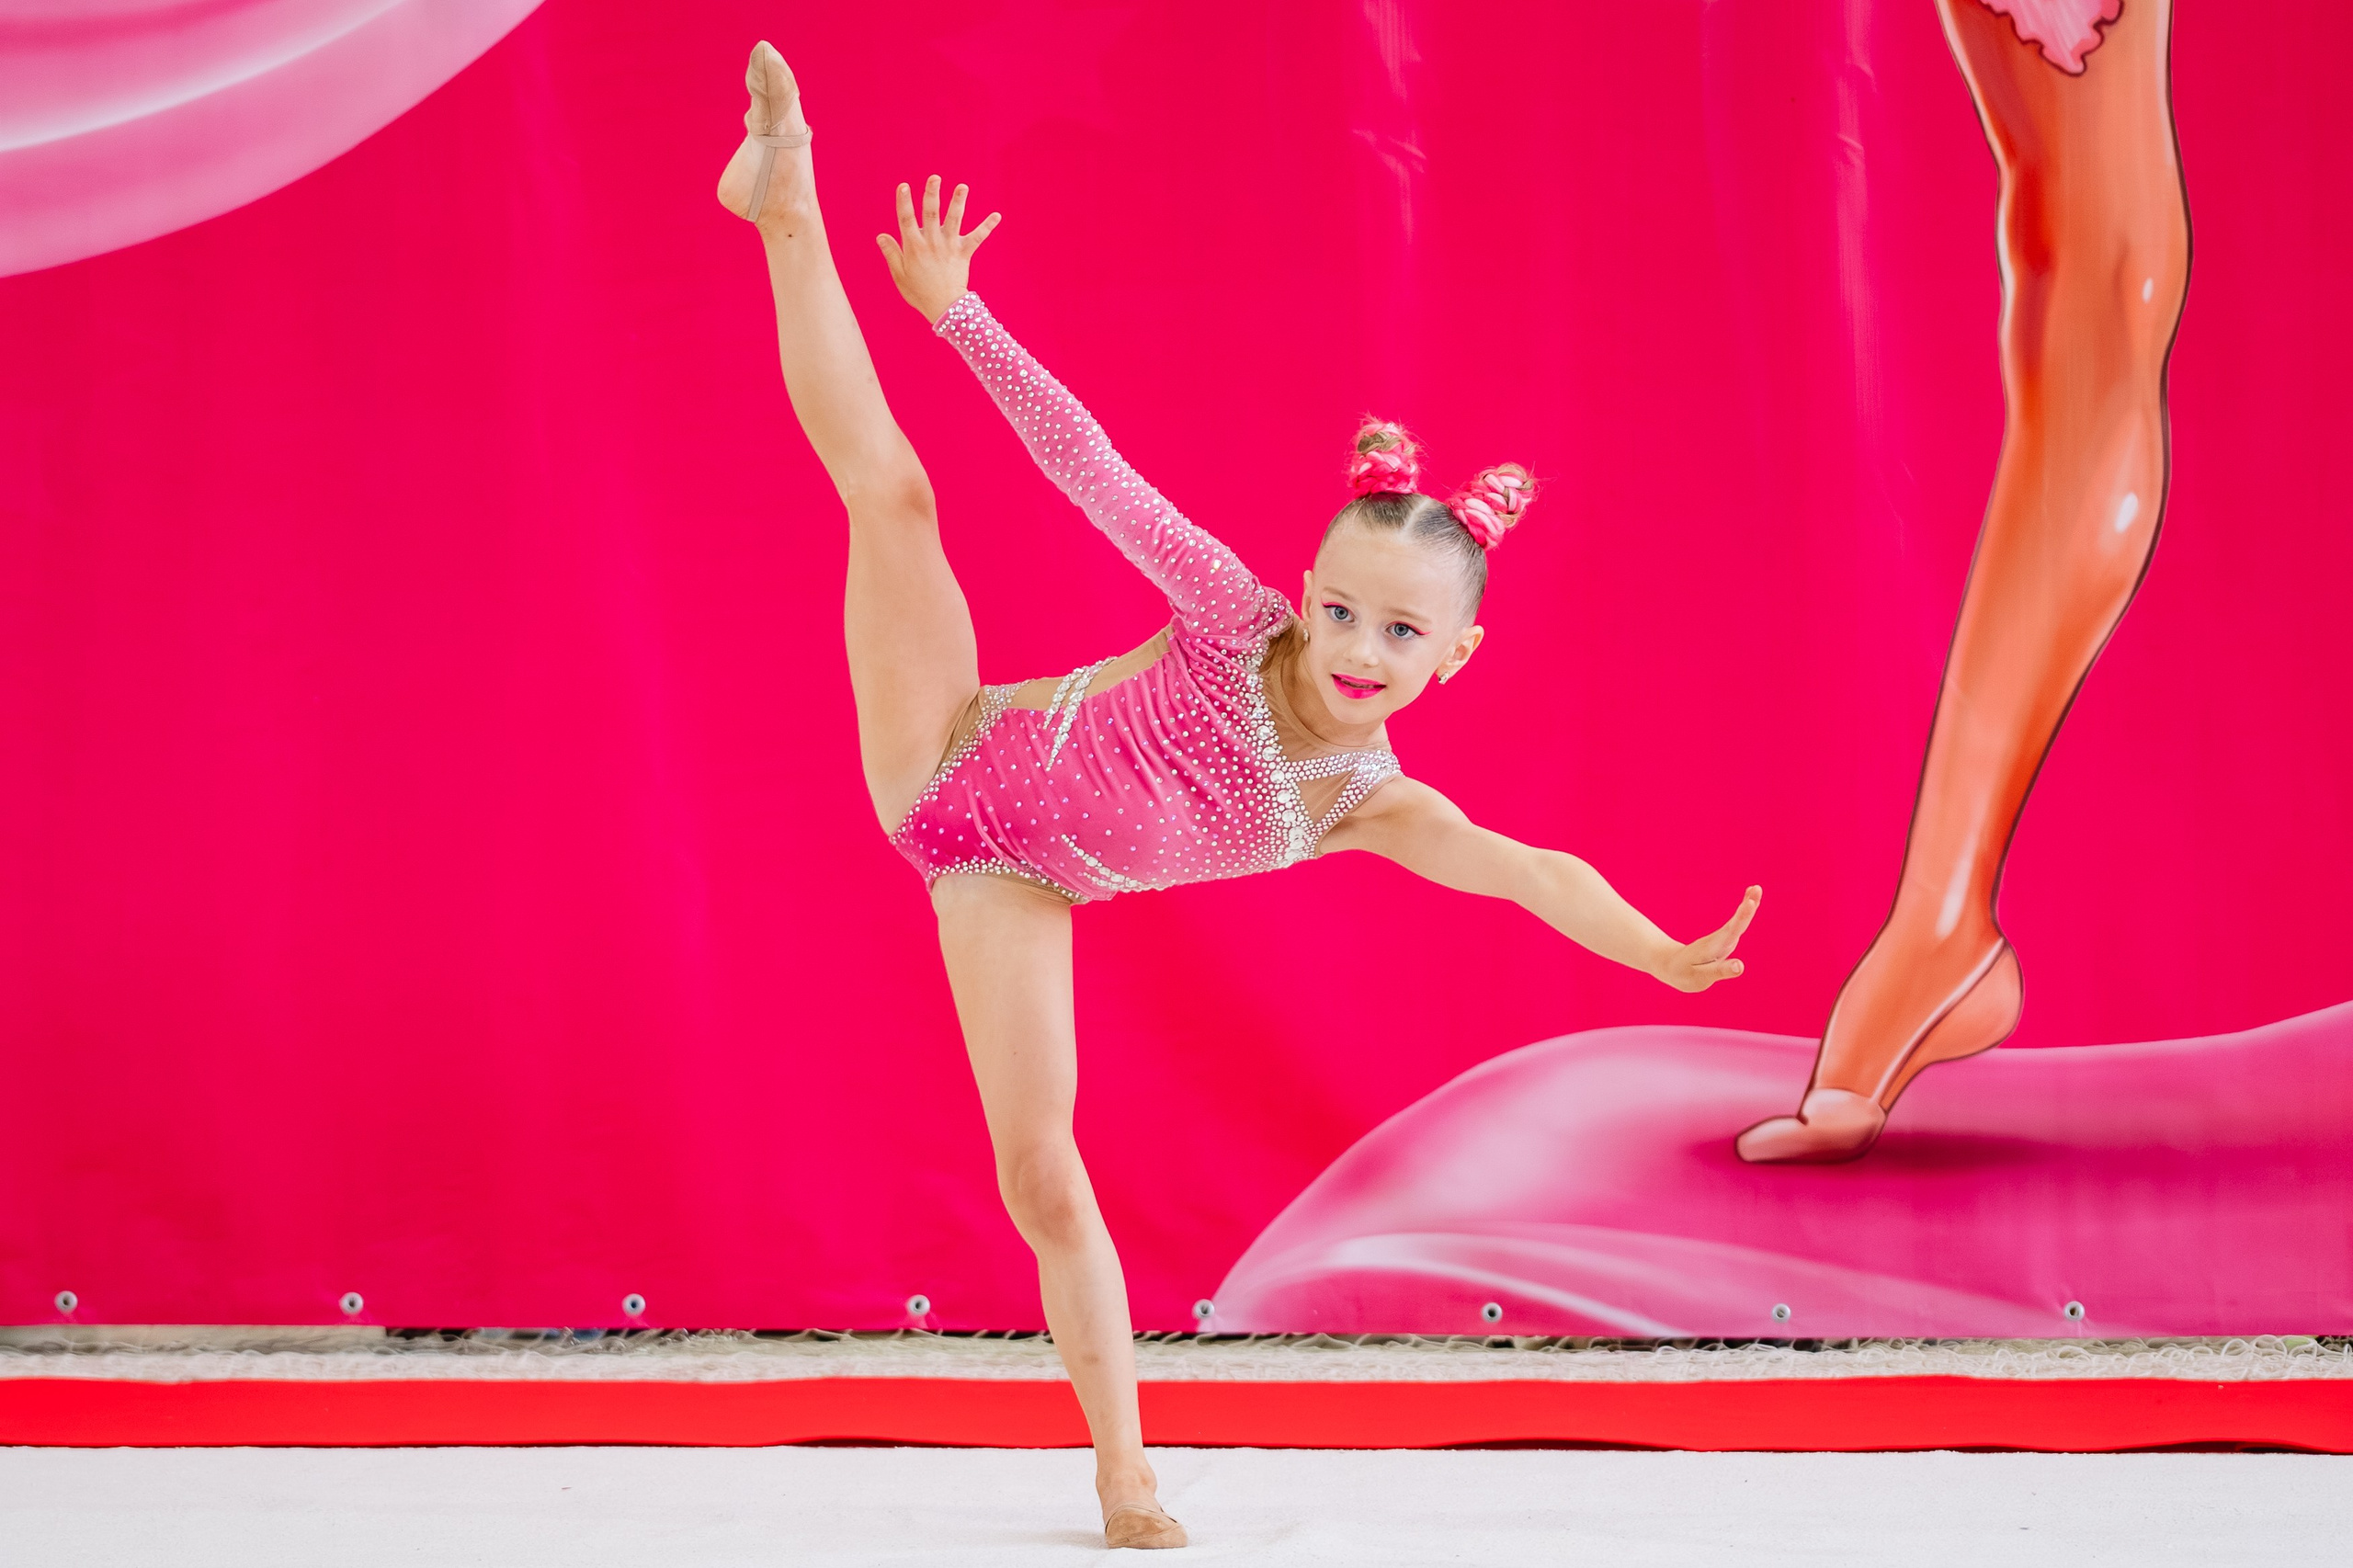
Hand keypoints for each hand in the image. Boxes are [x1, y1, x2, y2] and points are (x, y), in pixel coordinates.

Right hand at [878, 175, 999, 324]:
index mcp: (914, 247)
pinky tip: (997, 215)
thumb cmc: (918, 292)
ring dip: (959, 202)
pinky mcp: (964, 253)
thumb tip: (881, 235)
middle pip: (931, 214)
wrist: (944, 308)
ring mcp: (949, 247)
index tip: (903, 186)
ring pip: (954, 220)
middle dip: (932, 194)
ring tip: (963, 187)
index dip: (904, 203)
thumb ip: (891, 253)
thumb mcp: (899, 275)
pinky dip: (987, 227)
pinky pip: (977, 238)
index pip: (906, 220)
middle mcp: (932, 243)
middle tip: (935, 177)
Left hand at [1653, 886, 1760, 992]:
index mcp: (1714, 947)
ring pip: (1738, 921)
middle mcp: (1719, 940)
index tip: (1750, 902)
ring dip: (1748, 905)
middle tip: (1757, 888)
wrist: (1670, 965)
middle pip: (1736, 922)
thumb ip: (1720, 971)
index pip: (1731, 931)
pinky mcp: (1724, 939)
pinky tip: (1750, 900)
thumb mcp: (1700, 977)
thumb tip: (1741, 966)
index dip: (1742, 917)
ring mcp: (1722, 938)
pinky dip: (1745, 912)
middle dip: (1747, 907)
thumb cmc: (1684, 973)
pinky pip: (1737, 924)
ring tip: (1756, 888)